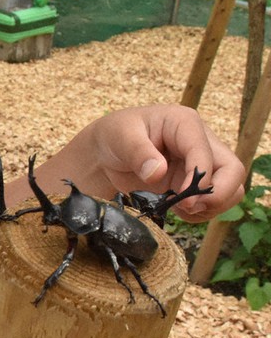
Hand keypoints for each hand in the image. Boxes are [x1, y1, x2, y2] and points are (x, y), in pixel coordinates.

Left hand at [73, 104, 243, 221]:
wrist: (105, 152)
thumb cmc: (114, 135)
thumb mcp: (121, 137)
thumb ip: (138, 152)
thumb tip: (158, 173)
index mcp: (185, 124)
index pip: (206, 152)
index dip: (200, 178)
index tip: (184, 200)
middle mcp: (200, 143)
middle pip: (233, 171)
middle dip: (218, 194)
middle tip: (188, 208)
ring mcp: (199, 165)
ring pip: (230, 189)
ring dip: (211, 206)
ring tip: (180, 209)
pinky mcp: (191, 184)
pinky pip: (211, 202)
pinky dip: (200, 213)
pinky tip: (176, 210)